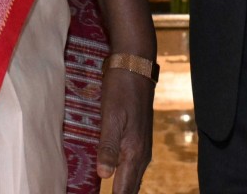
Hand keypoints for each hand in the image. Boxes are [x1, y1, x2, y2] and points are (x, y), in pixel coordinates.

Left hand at [96, 66, 153, 192]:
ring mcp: (142, 146)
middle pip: (131, 188)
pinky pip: (133, 166)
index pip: (124, 190)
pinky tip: (114, 174)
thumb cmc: (121, 89)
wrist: (135, 66)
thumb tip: (104, 176)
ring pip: (133, 177)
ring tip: (106, 190)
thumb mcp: (111, 116)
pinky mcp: (139, 138)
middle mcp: (142, 153)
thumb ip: (108, 147)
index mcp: (134, 152)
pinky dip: (124, 176)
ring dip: (122, 188)